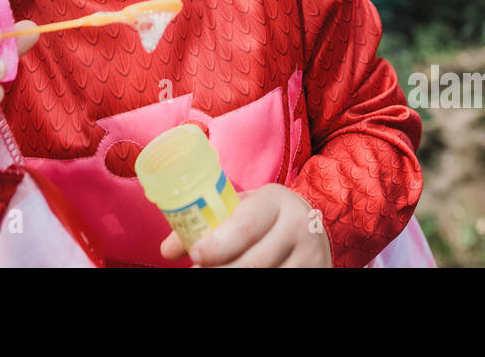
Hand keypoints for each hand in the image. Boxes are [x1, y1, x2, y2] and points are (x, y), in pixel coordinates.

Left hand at [158, 184, 332, 266]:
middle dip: (221, 271)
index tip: (195, 255)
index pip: (245, 225)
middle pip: (253, 261)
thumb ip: (205, 225)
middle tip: (198, 272)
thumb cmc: (263, 217)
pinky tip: (243, 277)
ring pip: (265, 276)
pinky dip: (256, 284)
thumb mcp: (239, 210)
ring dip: (234, 278)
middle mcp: (298, 225)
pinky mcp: (317, 272)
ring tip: (216, 274)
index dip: (218, 244)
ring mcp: (311, 254)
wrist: (310, 225)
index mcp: (275, 201)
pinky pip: (281, 283)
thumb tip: (167, 250)